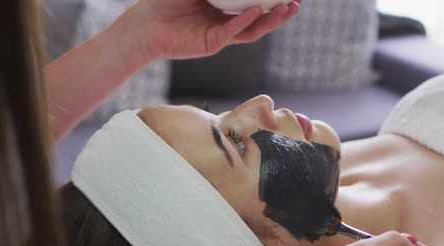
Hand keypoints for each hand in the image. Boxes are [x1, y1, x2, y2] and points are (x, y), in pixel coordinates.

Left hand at [129, 0, 300, 58]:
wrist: (145, 24)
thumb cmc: (165, 0)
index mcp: (224, 5)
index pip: (254, 1)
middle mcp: (227, 20)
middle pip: (261, 16)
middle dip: (282, 8)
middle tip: (298, 0)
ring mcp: (221, 34)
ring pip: (253, 28)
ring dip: (272, 19)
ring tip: (289, 8)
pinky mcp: (212, 44)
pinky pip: (233, 32)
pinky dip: (246, 21)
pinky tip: (257, 10)